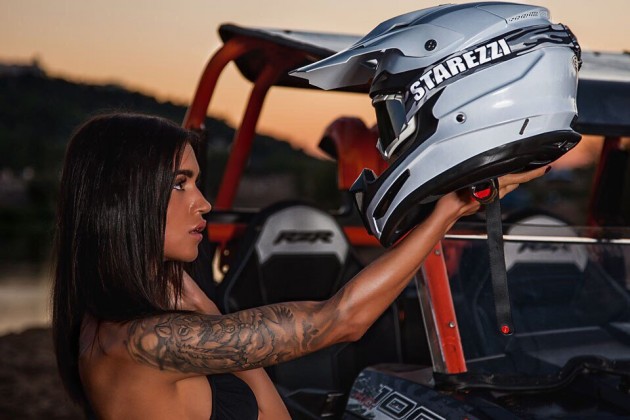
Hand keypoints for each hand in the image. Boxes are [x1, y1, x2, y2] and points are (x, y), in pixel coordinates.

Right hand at [435, 165, 550, 227]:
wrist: (443, 218)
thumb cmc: (450, 202)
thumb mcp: (464, 184)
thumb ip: (479, 180)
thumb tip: (491, 178)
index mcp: (492, 188)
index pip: (518, 179)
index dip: (532, 174)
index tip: (545, 168)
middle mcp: (492, 194)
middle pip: (514, 183)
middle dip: (524, 174)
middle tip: (535, 164)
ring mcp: (487, 199)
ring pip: (506, 187)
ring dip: (513, 179)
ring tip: (520, 169)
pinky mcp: (480, 201)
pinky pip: (496, 190)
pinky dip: (500, 184)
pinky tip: (495, 180)